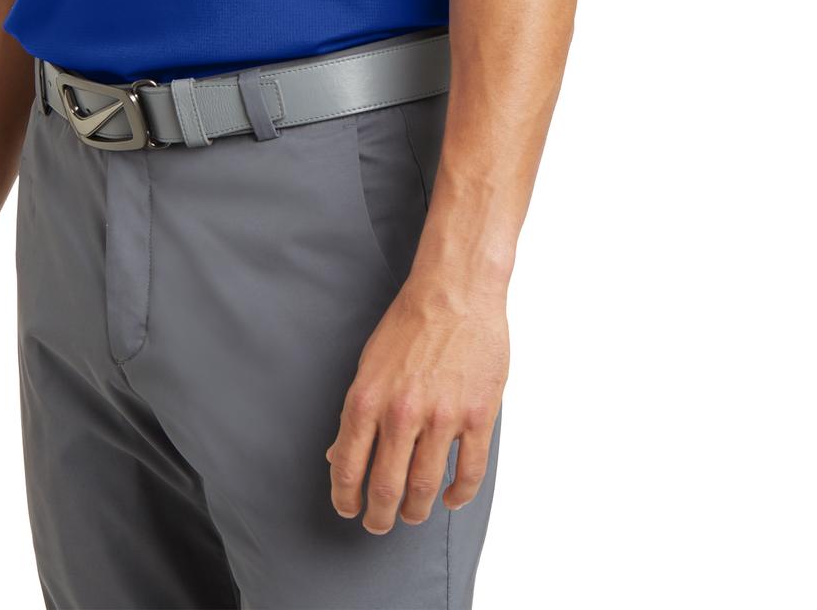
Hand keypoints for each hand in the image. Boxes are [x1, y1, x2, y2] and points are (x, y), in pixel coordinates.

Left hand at [325, 278, 507, 533]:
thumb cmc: (409, 322)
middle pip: (386, 487)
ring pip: (425, 488)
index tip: (348, 510)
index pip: (348, 466)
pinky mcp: (478, 417)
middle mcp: (402, 413)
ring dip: (415, 511)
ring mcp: (443, 417)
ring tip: (411, 515)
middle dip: (379, 516)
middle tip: (378, 524)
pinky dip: (458, 494)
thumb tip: (338, 455)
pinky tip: (450, 499)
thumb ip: (356, 413)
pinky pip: (469, 472)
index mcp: (368, 399)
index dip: (345, 498)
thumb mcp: (368, 363)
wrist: (455, 291)